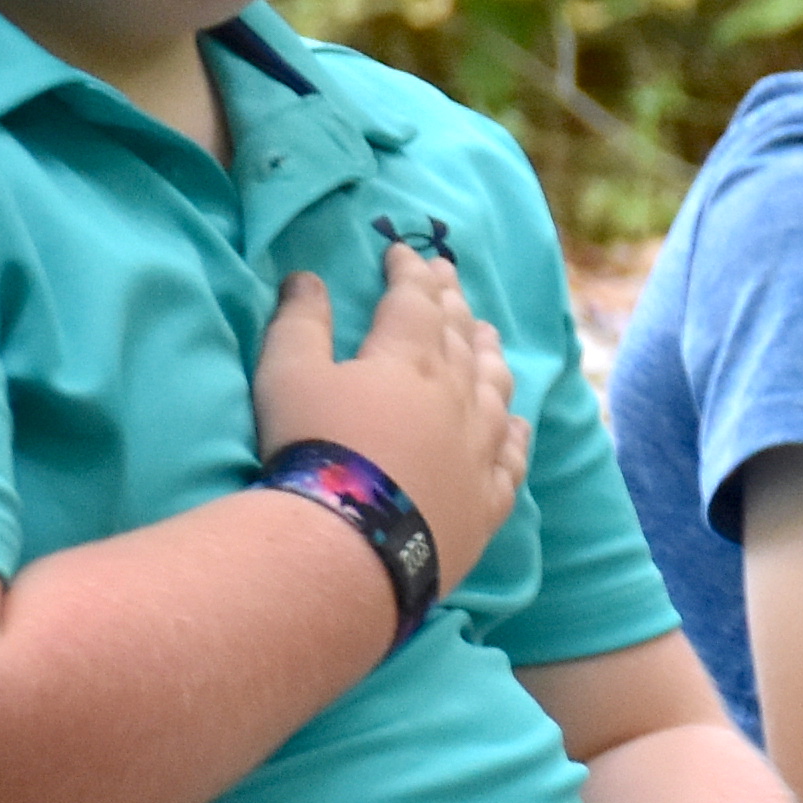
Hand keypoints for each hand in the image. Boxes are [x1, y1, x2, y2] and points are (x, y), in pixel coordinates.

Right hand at [254, 247, 529, 592]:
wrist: (348, 548)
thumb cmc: (313, 451)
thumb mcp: (287, 375)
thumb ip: (300, 322)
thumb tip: (307, 278)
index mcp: (410, 357)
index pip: (417, 299)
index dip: (410, 271)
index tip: (405, 254)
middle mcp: (457, 395)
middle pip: (461, 336)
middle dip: (453, 302)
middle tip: (450, 280)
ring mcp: (480, 450)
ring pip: (495, 389)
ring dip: (490, 356)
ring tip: (488, 337)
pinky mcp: (488, 502)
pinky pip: (511, 458)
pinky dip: (514, 434)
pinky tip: (515, 426)